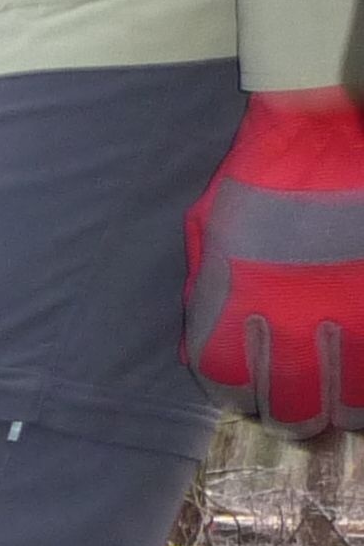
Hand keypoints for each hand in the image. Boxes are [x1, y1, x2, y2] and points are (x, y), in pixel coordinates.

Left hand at [189, 88, 363, 435]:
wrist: (320, 126)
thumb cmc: (259, 176)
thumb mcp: (210, 236)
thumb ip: (206, 297)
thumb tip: (198, 354)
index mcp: (236, 310)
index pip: (232, 387)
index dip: (244, 401)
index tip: (256, 402)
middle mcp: (294, 323)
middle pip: (297, 408)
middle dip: (299, 419)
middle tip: (309, 417)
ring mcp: (352, 314)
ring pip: (357, 400)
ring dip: (351, 408)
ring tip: (349, 406)